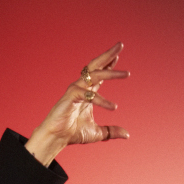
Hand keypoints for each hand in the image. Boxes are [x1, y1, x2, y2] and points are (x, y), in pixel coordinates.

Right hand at [25, 43, 129, 165]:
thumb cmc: (73, 133)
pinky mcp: (71, 96)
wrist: (57, 138)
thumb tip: (127, 135)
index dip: (109, 64)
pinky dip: (102, 100)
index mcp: (87, 92)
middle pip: (96, 66)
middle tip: (121, 45)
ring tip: (127, 74)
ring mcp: (76, 89)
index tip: (118, 56)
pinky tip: (113, 107)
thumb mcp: (98, 133)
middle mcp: (81, 87)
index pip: (99, 74)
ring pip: (94, 75)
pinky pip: (89, 95)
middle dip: (108, 55)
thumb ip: (112, 131)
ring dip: (111, 72)